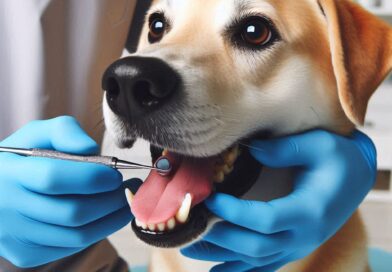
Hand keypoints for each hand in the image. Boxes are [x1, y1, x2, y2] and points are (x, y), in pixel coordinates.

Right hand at [0, 116, 134, 267]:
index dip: (92, 177)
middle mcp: (8, 208)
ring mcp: (16, 236)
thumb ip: (65, 132)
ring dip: (111, 219)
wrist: (0, 190)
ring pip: (77, 235)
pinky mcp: (27, 254)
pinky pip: (72, 247)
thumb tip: (91, 149)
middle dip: (109, 200)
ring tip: (125, 201)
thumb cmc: (26, 158)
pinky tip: (107, 215)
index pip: (54, 178)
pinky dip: (97, 232)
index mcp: (10, 173)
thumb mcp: (39, 134)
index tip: (115, 174)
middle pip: (72, 212)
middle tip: (127, 189)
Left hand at [181, 130, 376, 271]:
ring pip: (256, 261)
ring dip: (222, 256)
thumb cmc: (337, 158)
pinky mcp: (292, 247)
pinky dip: (238, 270)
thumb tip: (250, 151)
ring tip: (190, 248)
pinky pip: (263, 266)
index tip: (212, 198)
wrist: (357, 176)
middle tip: (194, 222)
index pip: (266, 220)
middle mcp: (303, 235)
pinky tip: (215, 271)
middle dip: (222, 237)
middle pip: (256, 247)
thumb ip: (284, 149)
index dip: (236, 213)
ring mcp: (297, 245)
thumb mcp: (317, 145)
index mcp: (309, 211)